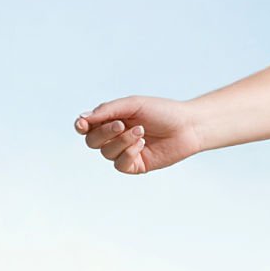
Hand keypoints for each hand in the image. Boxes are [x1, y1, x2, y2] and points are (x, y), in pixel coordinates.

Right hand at [74, 96, 201, 174]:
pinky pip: (120, 164)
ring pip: (106, 152)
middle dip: (104, 133)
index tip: (82, 124)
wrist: (188, 125)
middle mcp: (116, 137)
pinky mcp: (136, 165)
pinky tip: (142, 144)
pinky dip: (128, 153)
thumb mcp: (133, 105)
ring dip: (122, 141)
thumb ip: (107, 111)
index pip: (87, 126)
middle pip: (92, 141)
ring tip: (141, 132)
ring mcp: (125, 152)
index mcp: (112, 119)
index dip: (81, 126)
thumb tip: (82, 119)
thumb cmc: (162, 111)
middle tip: (121, 124)